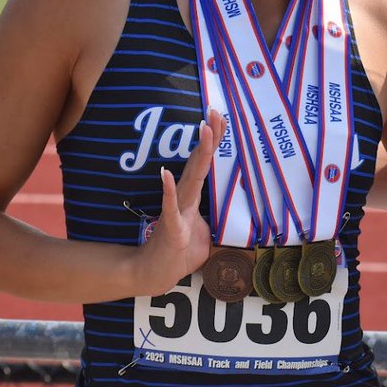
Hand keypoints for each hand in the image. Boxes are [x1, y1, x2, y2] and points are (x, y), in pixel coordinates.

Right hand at [135, 110, 225, 295]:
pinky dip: (168, 191)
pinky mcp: (171, 229)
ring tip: (203, 130)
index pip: (205, 165)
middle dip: (209, 137)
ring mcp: (177, 212)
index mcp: (193, 199)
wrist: (155, 275)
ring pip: (190, 179)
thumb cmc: (180, 253)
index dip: (214, 141)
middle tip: (215, 111)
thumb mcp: (206, 235)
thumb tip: (231, 215)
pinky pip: (170, 208)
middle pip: (199, 163)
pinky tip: (165, 174)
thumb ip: (215, 220)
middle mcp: (185, 199)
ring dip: (198, 155)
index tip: (222, 117)